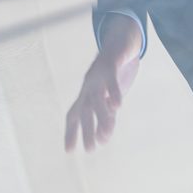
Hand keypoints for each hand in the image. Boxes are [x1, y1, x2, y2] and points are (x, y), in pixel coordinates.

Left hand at [65, 16, 142, 151]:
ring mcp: (97, 74)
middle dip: (86, 130)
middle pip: (85, 110)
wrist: (123, 41)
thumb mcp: (111, 95)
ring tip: (106, 135)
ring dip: (101, 117)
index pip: (74, 115)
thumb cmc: (117, 71)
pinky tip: (118, 106)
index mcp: (86, 93)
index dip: (70, 132)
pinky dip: (113, 93)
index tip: (68, 151)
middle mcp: (88, 85)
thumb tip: (103, 136)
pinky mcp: (109, 63)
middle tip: (90, 149)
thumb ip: (107, 113)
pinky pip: (110, 80)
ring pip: (96, 98)